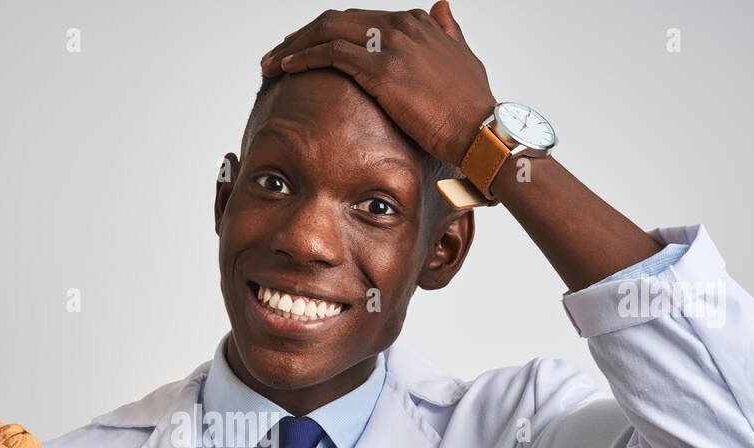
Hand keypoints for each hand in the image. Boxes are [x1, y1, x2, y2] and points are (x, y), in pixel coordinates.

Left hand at [260, 2, 496, 169]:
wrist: (483, 130)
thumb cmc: (473, 106)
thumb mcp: (463, 57)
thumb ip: (448, 31)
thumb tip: (442, 7)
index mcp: (416, 23)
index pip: (359, 19)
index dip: (328, 33)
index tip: (307, 51)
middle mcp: (402, 25)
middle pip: (338, 19)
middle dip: (302, 36)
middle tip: (277, 55)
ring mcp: (391, 43)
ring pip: (327, 30)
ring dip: (293, 45)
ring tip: (270, 64)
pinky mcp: (382, 67)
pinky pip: (330, 53)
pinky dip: (303, 57)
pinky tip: (285, 69)